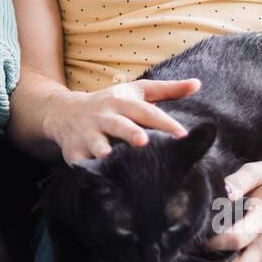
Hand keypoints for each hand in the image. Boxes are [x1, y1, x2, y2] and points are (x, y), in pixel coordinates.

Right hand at [42, 78, 202, 165]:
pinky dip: (85, 168)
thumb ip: (167, 90)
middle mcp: (104, 116)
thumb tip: (198, 84)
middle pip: (118, 124)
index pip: (146, 112)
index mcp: (122, 102)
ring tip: (107, 155)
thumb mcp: (136, 91)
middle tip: (143, 141)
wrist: (63, 112)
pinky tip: (93, 177)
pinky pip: (80, 161)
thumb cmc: (109, 103)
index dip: (164, 123)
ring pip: (95, 141)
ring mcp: (87, 133)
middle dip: (129, 131)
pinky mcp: (73, 151)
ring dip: (100, 148)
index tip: (182, 135)